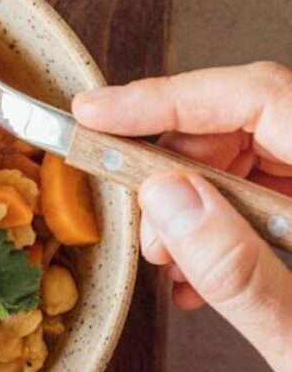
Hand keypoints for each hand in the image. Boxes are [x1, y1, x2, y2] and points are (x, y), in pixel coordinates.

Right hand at [72, 62, 291, 371]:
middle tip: (139, 216)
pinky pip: (271, 197)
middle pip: (252, 120)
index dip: (170, 96)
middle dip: (179, 164)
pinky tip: (201, 276)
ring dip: (196, 202)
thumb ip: (236, 266)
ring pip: (255, 158)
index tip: (100, 113)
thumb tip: (164, 197)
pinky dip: (225, 227)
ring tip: (170, 260)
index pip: (260, 96)